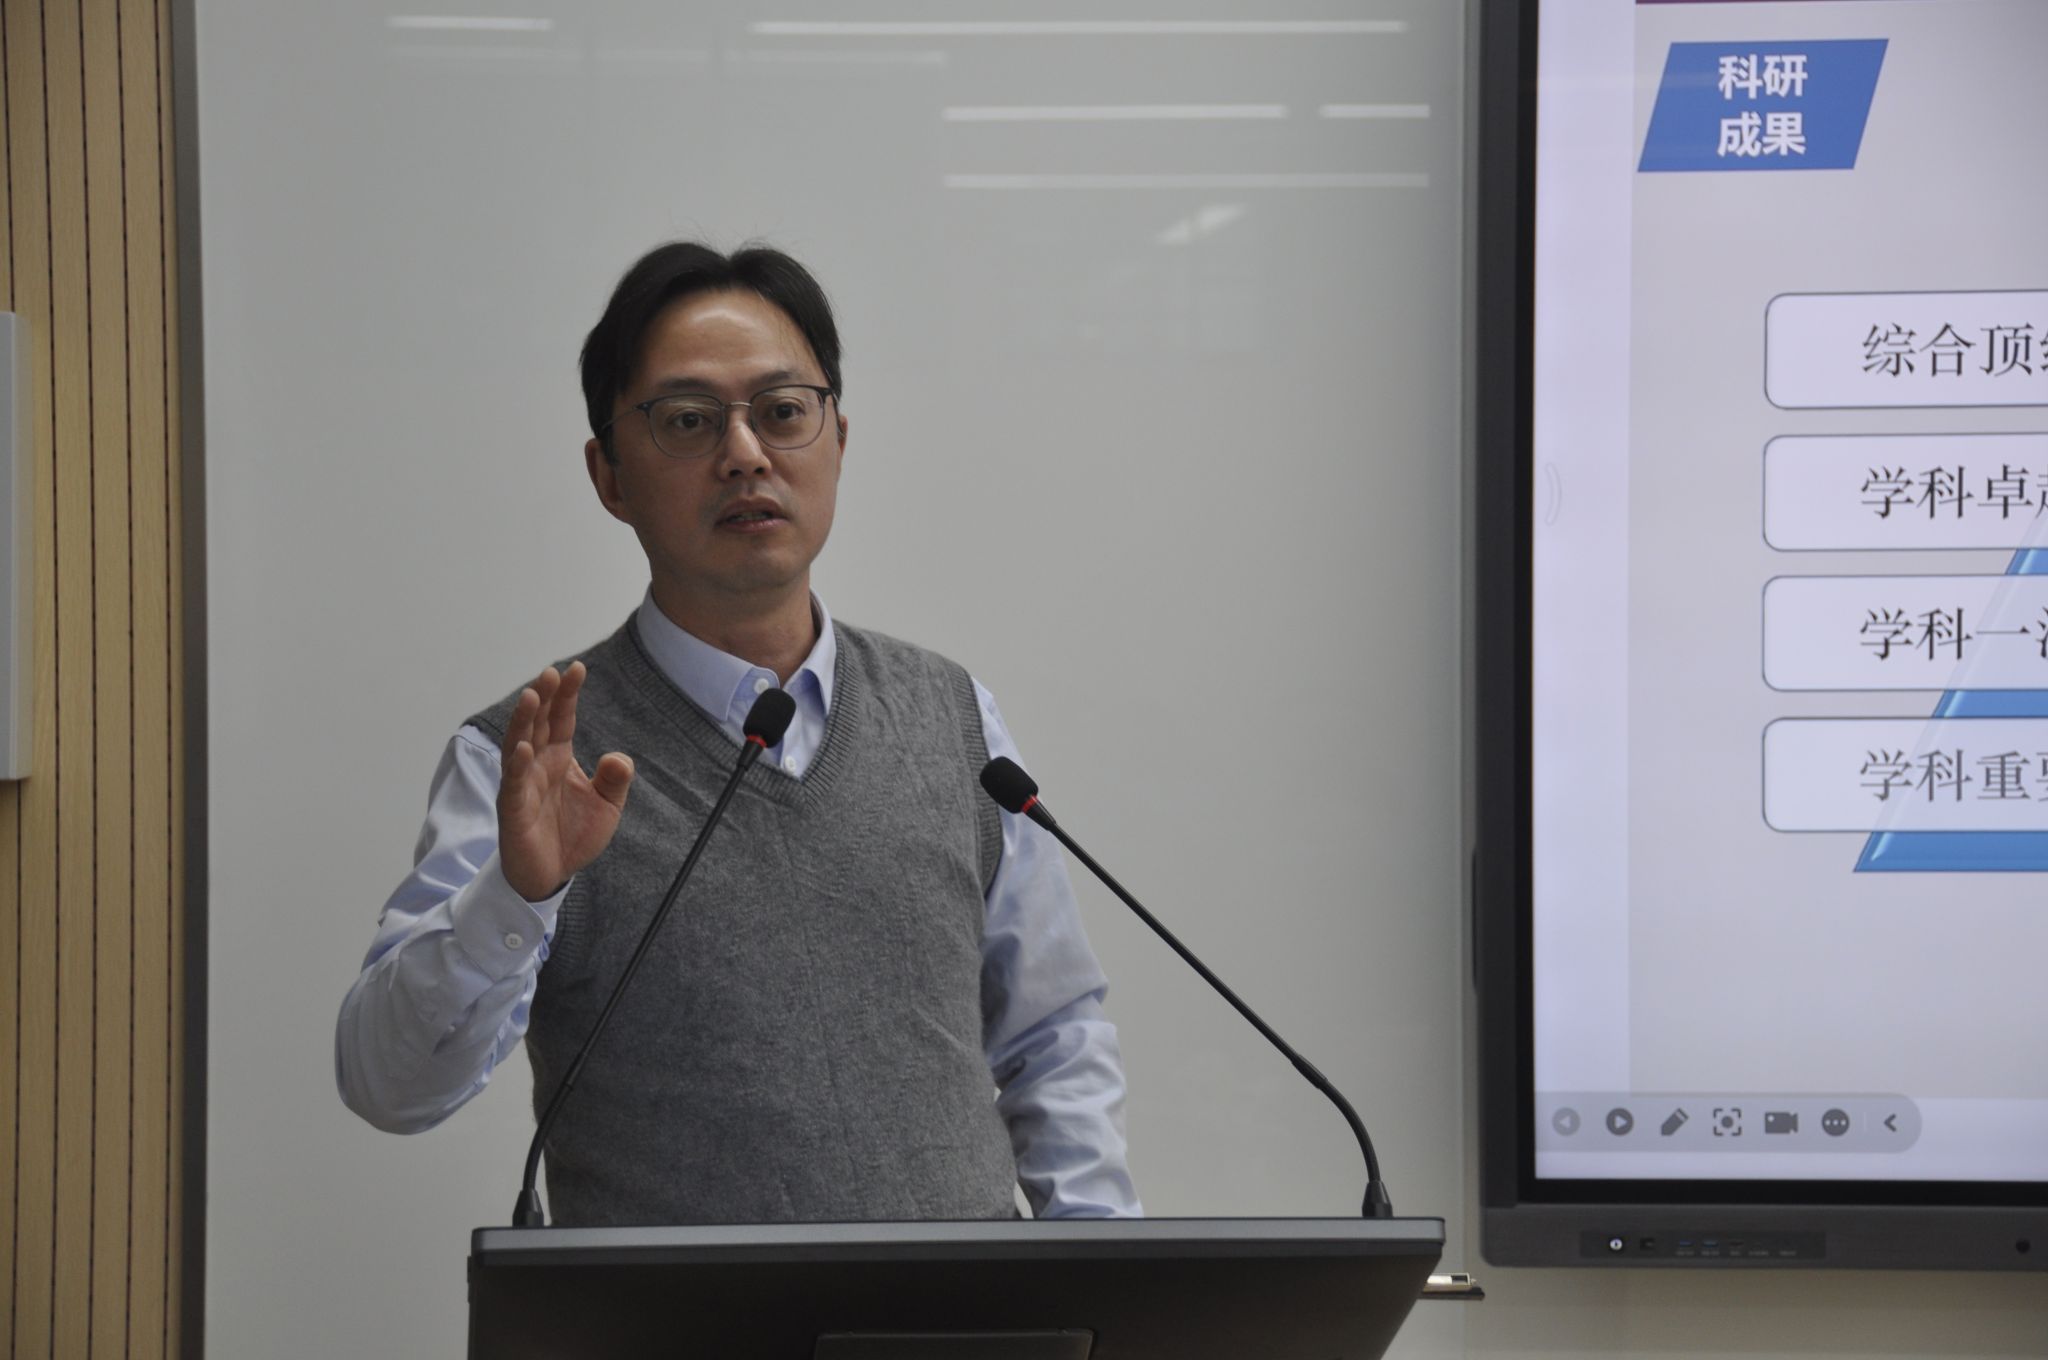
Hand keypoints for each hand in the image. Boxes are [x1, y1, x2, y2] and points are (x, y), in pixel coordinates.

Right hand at [496, 661, 634, 901]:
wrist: (552, 875)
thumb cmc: (574, 835)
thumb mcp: (607, 806)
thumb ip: (615, 780)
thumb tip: (619, 758)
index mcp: (558, 757)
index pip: (562, 719)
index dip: (568, 695)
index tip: (577, 668)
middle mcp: (537, 765)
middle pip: (538, 723)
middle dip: (544, 698)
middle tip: (550, 673)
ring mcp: (522, 785)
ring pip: (519, 745)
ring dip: (524, 721)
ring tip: (531, 696)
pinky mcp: (513, 810)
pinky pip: (514, 784)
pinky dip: (517, 765)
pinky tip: (524, 748)